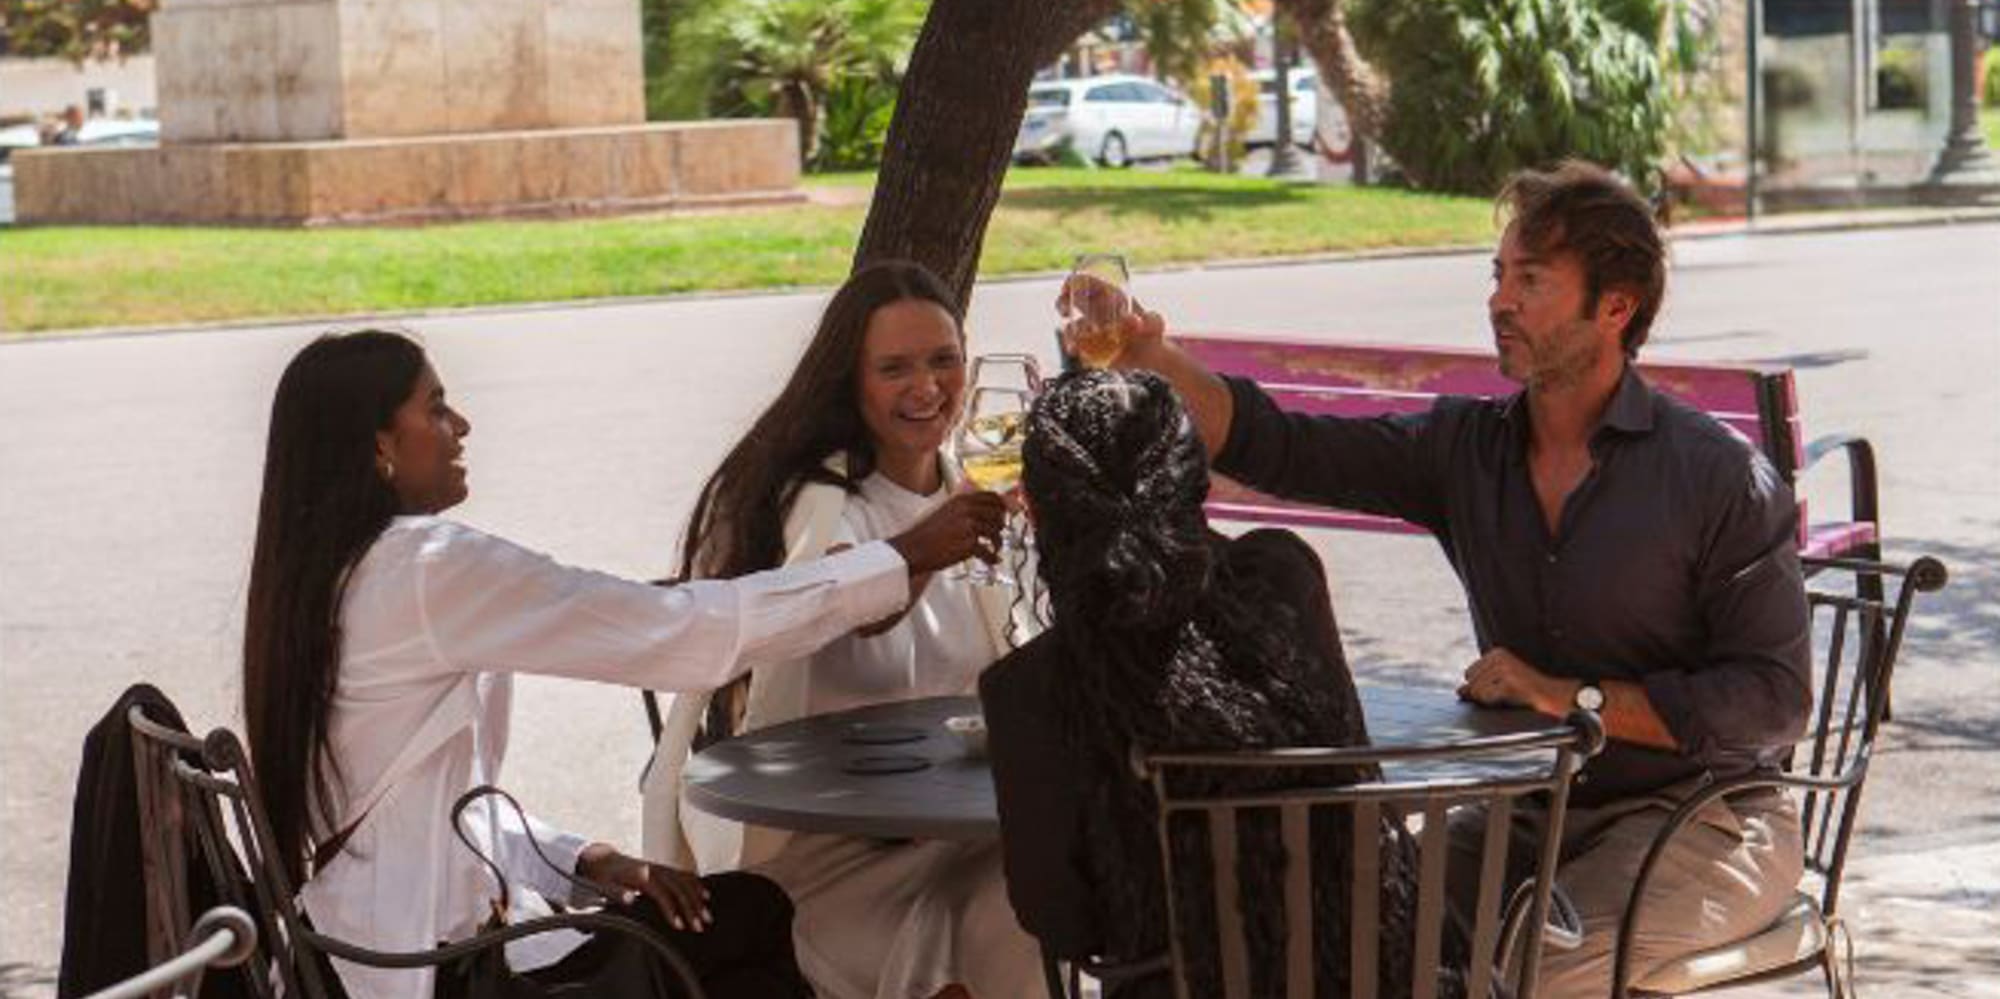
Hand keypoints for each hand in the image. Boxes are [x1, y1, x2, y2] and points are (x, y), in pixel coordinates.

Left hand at [575, 843, 711, 932]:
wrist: (603, 859)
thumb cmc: (604, 876)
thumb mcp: (605, 885)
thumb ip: (618, 893)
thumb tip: (630, 899)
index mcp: (642, 876)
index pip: (663, 895)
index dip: (672, 910)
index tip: (680, 926)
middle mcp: (655, 870)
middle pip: (678, 889)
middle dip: (691, 908)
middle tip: (700, 926)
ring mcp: (661, 868)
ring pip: (685, 882)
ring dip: (697, 899)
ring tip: (707, 915)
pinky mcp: (663, 868)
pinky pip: (684, 875)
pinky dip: (696, 885)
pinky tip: (705, 895)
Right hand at [886, 491, 1006, 574]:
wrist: (913, 549)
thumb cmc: (926, 533)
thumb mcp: (946, 512)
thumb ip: (965, 509)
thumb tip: (986, 511)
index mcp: (961, 500)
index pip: (991, 496)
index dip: (1002, 505)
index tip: (1007, 512)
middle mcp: (967, 510)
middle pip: (997, 513)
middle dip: (1001, 524)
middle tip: (999, 532)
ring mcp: (969, 526)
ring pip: (996, 532)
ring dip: (998, 542)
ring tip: (995, 548)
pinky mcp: (968, 544)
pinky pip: (988, 551)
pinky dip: (992, 558)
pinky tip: (993, 560)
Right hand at [1055, 277, 1167, 367]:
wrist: (1150, 355)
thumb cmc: (1152, 333)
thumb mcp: (1156, 325)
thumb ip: (1151, 321)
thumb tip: (1133, 321)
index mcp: (1110, 295)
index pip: (1087, 280)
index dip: (1074, 280)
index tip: (1068, 289)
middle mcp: (1097, 308)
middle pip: (1070, 298)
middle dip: (1062, 303)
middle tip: (1065, 312)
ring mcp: (1091, 326)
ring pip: (1070, 324)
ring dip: (1068, 332)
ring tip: (1073, 344)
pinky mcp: (1089, 344)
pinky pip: (1074, 343)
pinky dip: (1072, 346)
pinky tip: (1076, 352)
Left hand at [1458, 647, 1566, 714]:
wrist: (1559, 697)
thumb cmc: (1530, 692)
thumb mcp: (1502, 683)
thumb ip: (1480, 684)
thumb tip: (1459, 691)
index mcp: (1497, 653)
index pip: (1469, 674)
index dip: (1481, 687)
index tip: (1502, 689)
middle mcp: (1499, 657)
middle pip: (1471, 683)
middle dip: (1484, 695)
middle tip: (1509, 694)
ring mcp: (1504, 668)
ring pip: (1477, 692)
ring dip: (1492, 700)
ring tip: (1512, 696)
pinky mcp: (1509, 681)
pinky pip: (1486, 698)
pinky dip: (1496, 703)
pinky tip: (1513, 699)